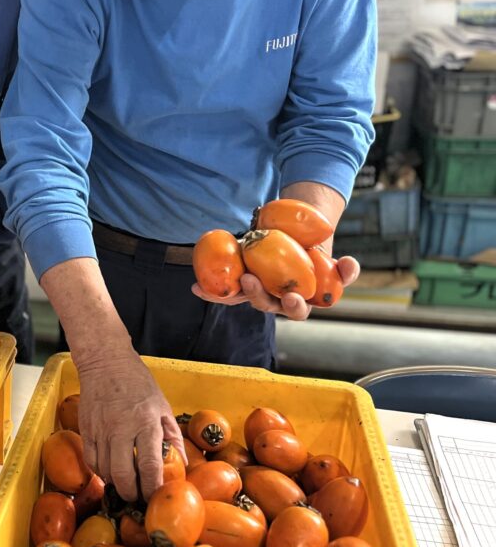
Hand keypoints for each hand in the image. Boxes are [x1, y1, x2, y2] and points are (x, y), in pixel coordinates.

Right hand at [76, 343, 185, 501]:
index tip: (156, 496)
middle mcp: (121, 428)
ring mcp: (100, 429)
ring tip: (126, 486)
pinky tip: (109, 471)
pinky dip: (100, 471)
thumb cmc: (138, 383)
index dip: (153, 486)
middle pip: (123, 474)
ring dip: (116, 484)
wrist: (105, 362)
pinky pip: (91, 460)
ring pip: (105, 470)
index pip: (150, 465)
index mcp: (145, 422)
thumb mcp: (162, 406)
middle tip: (139, 497)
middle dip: (132, 493)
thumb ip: (172, 436)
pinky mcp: (86, 428)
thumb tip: (182, 463)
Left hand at [191, 256, 359, 319]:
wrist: (296, 235)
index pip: (299, 310)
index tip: (292, 298)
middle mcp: (275, 301)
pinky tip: (196, 287)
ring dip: (238, 291)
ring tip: (238, 276)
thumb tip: (350, 266)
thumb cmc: (315, 252)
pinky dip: (209, 291)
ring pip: (245, 298)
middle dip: (262, 297)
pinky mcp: (238, 286)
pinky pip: (223, 291)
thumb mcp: (332, 260)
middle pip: (268, 306)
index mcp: (300, 302)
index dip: (295, 306)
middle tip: (252, 281)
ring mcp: (256, 293)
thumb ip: (344, 269)